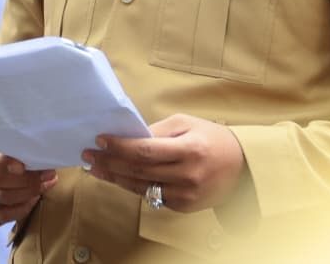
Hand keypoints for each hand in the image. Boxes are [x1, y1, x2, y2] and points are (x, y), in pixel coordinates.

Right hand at [0, 137, 56, 223]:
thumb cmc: (7, 134)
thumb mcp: (7, 128)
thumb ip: (16, 133)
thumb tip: (39, 137)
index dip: (2, 164)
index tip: (22, 166)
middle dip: (26, 180)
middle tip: (48, 173)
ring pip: (0, 199)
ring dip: (27, 193)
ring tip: (46, 183)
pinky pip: (1, 215)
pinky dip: (20, 209)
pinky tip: (34, 199)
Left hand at [82, 114, 245, 212]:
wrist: (240, 166)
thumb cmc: (211, 138)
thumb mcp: (186, 124)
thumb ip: (157, 131)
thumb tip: (128, 137)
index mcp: (190, 149)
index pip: (146, 151)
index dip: (120, 147)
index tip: (100, 140)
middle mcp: (188, 174)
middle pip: (139, 171)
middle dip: (110, 162)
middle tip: (89, 155)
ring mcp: (186, 194)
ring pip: (141, 187)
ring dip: (115, 177)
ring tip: (96, 168)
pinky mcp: (184, 206)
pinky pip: (153, 196)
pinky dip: (134, 186)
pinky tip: (119, 177)